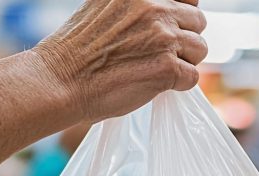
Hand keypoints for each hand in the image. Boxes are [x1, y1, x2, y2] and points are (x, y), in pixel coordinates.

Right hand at [34, 0, 207, 122]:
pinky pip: (193, 77)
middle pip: (197, 22)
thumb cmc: (77, 50)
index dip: (182, 14)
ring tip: (154, 70)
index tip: (172, 27)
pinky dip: (178, 84)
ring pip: (199, 50)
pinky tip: (154, 84)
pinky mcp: (167, 67)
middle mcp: (154, 7)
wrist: (59, 80)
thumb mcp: (104, 6)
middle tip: (160, 54)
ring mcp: (163, 37)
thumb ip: (137, 6)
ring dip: (183, 63)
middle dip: (183, 40)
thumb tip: (169, 10)